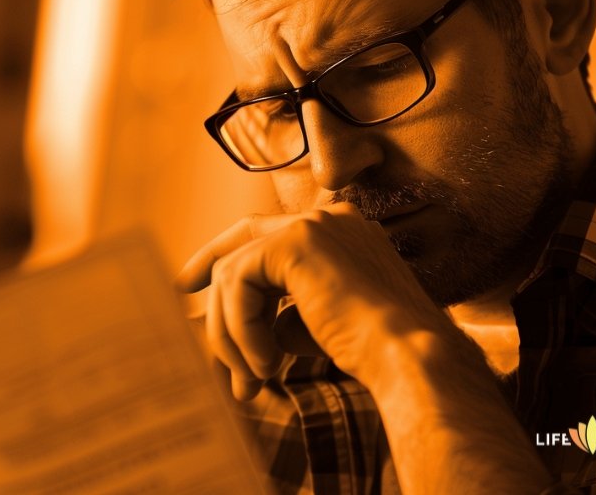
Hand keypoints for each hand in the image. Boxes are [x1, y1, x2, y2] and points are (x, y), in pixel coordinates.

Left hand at [176, 202, 456, 399]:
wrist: (405, 357)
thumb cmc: (371, 351)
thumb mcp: (315, 327)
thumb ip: (278, 316)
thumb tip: (229, 334)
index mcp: (339, 231)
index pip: (264, 233)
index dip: (222, 254)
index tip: (189, 285)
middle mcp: (327, 216)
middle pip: (243, 242)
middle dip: (212, 284)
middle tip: (202, 329)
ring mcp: (312, 223)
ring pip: (235, 272)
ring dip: (233, 333)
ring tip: (256, 379)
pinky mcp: (296, 241)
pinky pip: (238, 282)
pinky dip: (242, 329)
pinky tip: (268, 364)